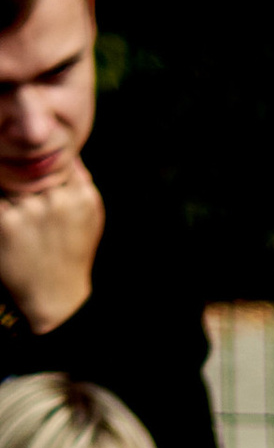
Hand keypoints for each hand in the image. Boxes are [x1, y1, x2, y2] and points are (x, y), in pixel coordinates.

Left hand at [0, 156, 105, 331]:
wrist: (56, 296)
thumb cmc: (72, 253)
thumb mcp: (91, 217)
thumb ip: (82, 181)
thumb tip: (69, 151)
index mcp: (81, 196)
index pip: (57, 159)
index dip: (44, 162)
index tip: (36, 170)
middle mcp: (57, 201)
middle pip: (29, 166)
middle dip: (22, 174)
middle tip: (22, 187)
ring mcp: (30, 212)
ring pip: (9, 178)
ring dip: (7, 186)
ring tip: (20, 211)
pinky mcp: (6, 224)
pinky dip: (1, 202)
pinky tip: (9, 218)